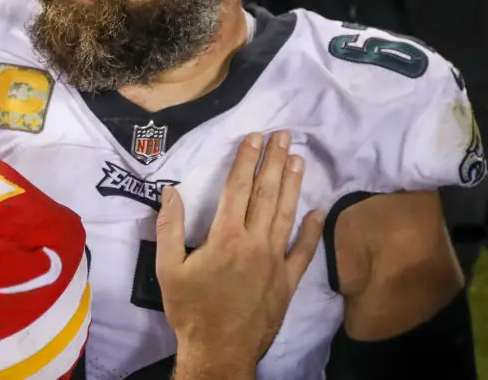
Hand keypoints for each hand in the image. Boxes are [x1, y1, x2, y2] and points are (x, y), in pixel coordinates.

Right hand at [156, 131, 324, 376]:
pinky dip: (312, 230)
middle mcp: (255, 244)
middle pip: (266, 194)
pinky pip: (304, 252)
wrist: (220, 352)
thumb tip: (172, 193)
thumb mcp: (168, 269)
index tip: (254, 137)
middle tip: (283, 135)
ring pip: (286, 215)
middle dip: (273, 162)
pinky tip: (319, 211)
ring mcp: (275, 262)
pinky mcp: (287, 282)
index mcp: (225, 238)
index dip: (246, 160)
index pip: (237, 189)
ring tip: (297, 159)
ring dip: (293, 185)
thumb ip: (170, 228)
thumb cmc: (190, 310)